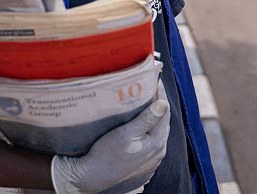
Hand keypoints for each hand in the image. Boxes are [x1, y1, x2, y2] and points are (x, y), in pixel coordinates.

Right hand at [51, 82, 169, 193]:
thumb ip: (146, 119)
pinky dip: (150, 128)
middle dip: (158, 103)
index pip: (164, 112)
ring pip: (158, 131)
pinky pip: (152, 140)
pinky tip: (142, 122)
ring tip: (146, 101)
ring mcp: (154, 158)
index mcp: (157, 142)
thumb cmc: (106, 153)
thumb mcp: (125, 133)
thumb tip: (163, 103)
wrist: (92, 177)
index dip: (160, 94)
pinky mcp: (146, 162)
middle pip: (163, 121)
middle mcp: (159, 151)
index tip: (155, 79)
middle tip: (150, 87)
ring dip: (154, 116)